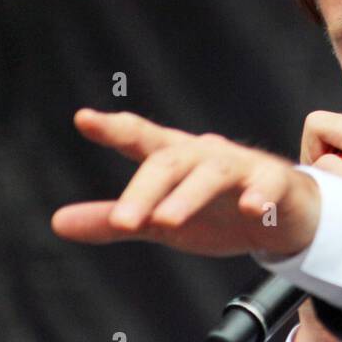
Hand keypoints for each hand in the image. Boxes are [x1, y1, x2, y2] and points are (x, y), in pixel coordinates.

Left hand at [50, 109, 319, 258]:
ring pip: (213, 172)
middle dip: (144, 190)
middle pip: (170, 161)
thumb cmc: (217, 210)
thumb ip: (113, 220)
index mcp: (175, 160)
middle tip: (122, 221)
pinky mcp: (276, 184)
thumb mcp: (159, 221)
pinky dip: (259, 195)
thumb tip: (57, 222)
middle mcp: (205, 155)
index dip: (114, 128)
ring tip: (166, 221)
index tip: (84, 119)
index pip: (141, 139)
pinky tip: (251, 209)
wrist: (284, 215)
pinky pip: (268, 184)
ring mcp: (242, 167)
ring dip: (188, 195)